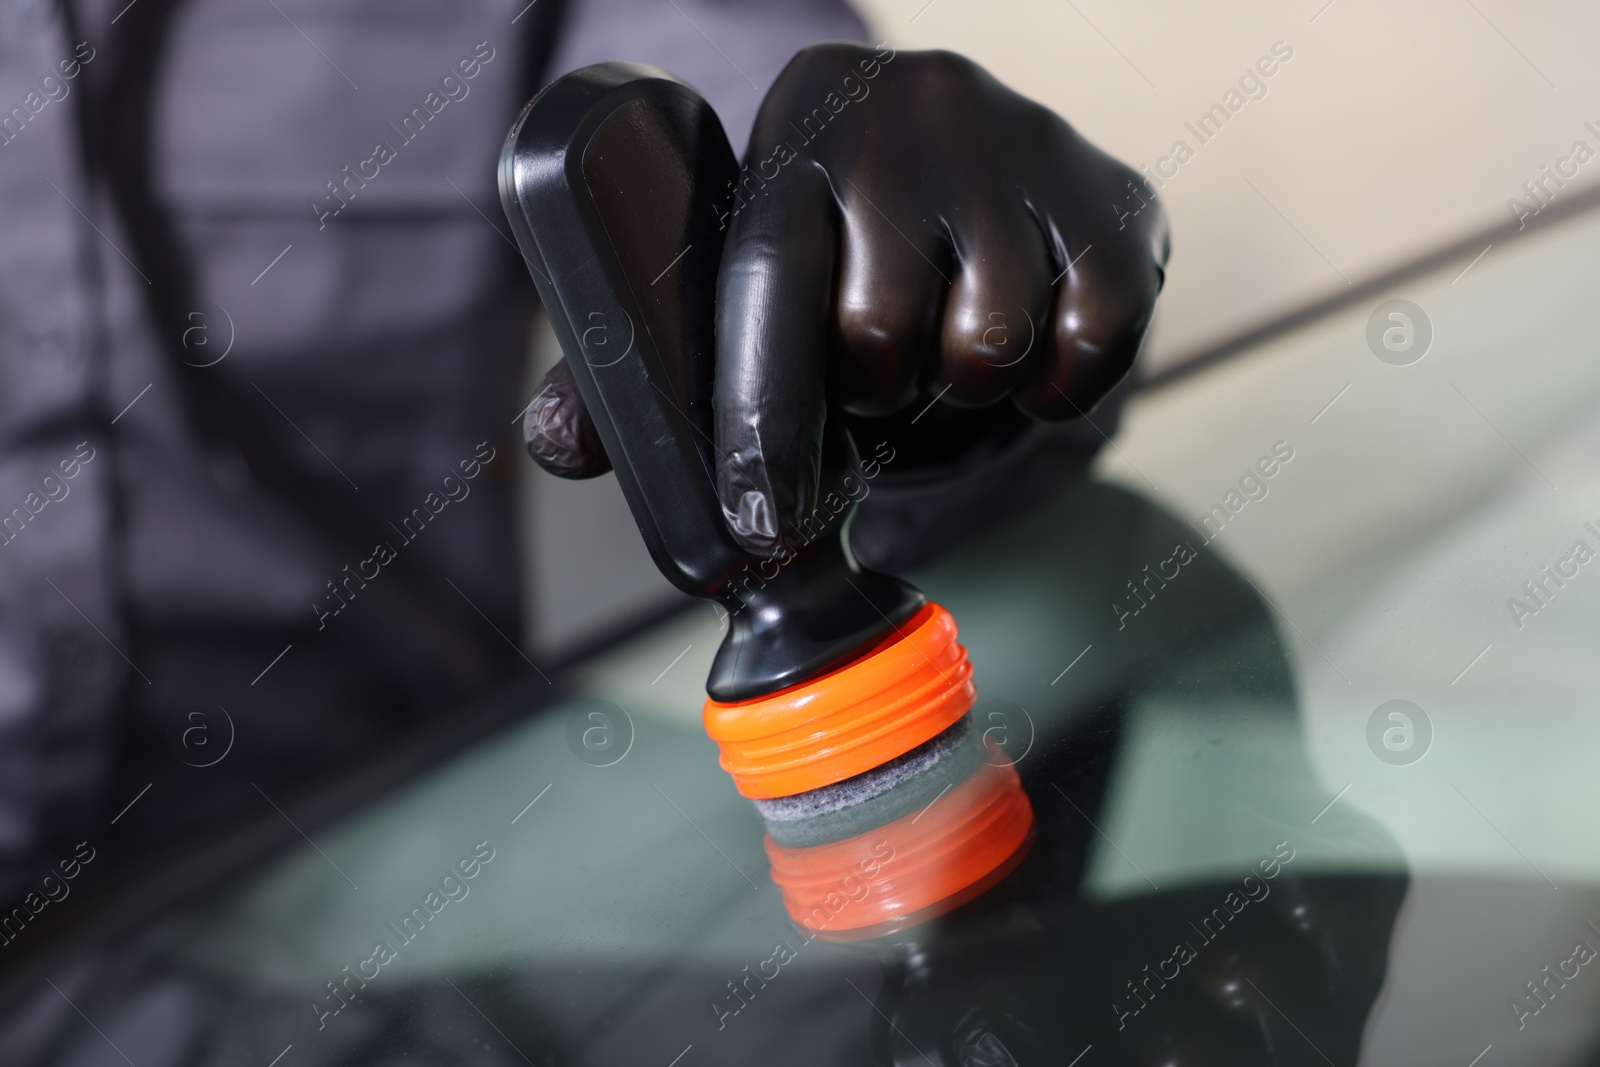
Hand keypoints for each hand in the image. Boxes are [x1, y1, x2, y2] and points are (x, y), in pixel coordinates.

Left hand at [526, 43, 1168, 555]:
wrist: (987, 168)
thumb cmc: (843, 244)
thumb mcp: (742, 279)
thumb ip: (644, 366)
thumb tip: (561, 446)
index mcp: (799, 121)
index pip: (768, 280)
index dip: (760, 418)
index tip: (757, 524)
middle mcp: (915, 111)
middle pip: (880, 333)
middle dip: (871, 397)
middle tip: (875, 382)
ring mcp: (1028, 146)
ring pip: (987, 346)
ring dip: (958, 392)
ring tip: (945, 354)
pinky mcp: (1120, 202)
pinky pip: (1085, 352)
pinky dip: (1054, 388)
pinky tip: (1027, 343)